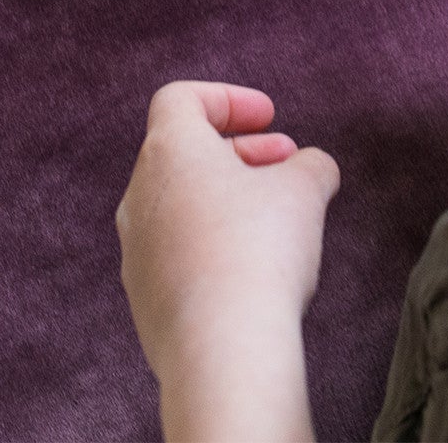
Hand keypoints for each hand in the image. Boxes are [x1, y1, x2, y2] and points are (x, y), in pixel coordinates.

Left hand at [116, 82, 338, 395]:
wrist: (223, 349)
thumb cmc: (259, 251)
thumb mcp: (306, 188)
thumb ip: (310, 164)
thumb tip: (310, 169)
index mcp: (169, 153)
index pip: (181, 99)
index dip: (229, 99)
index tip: (269, 117)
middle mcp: (140, 197)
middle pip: (185, 153)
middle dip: (241, 150)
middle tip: (287, 162)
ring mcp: (137, 251)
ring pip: (181, 204)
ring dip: (228, 197)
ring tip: (279, 215)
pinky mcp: (145, 298)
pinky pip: (179, 252)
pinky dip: (214, 242)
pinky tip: (256, 265)